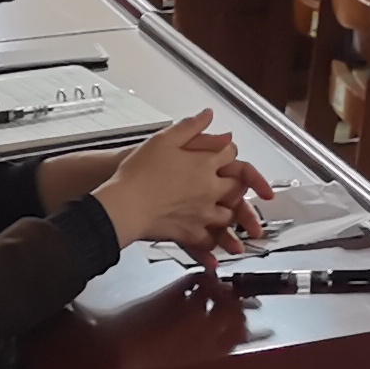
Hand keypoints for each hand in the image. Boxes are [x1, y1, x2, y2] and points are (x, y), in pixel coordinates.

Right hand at [85, 111, 269, 261]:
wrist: (123, 204)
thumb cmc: (138, 171)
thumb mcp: (163, 139)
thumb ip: (190, 127)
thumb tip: (208, 115)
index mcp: (205, 164)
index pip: (230, 154)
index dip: (229, 150)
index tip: (228, 151)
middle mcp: (210, 189)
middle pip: (236, 188)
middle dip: (241, 188)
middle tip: (246, 192)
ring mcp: (202, 213)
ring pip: (227, 216)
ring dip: (231, 218)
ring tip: (232, 222)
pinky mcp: (190, 233)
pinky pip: (208, 241)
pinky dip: (212, 247)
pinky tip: (215, 253)